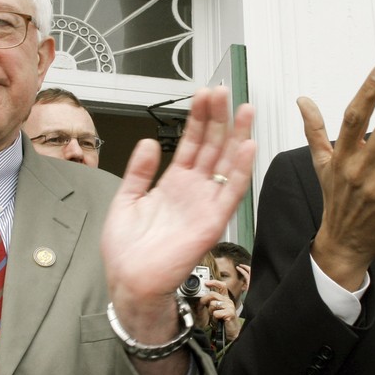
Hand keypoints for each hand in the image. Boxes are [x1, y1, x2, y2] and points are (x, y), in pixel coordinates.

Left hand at [101, 87, 254, 343]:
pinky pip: (230, 192)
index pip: (191, 143)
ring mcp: (204, 204)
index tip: (203, 95)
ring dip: (237, 136)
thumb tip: (149, 142)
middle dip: (219, 118)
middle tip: (223, 92)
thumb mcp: (127, 200)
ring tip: (244, 110)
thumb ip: (139, 171)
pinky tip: (247, 147)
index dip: (198, 118)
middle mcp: (193, 190)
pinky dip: (240, 170)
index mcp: (173, 184)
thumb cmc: (127, 251)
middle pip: (212, 146)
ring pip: (226, 163)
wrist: (130, 282)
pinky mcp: (212, 222)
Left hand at [201, 279, 240, 340]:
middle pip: (213, 294)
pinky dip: (215, 317)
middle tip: (202, 305)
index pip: (222, 286)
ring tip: (215, 316)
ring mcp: (229, 306)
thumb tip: (202, 299)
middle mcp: (228, 301)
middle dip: (205, 299)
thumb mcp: (216, 309)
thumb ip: (211, 303)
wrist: (231, 331)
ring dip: (211, 311)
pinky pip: (216, 313)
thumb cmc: (223, 321)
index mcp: (225, 298)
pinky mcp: (229, 313)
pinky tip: (219, 320)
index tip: (206, 283)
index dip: (214, 283)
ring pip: (213, 304)